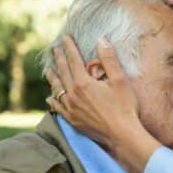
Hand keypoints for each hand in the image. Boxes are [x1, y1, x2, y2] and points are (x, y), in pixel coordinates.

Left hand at [45, 36, 160, 172]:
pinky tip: (50, 98)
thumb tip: (101, 40)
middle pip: (63, 72)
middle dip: (59, 59)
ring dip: (52, 78)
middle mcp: (73, 95)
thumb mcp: (120, 80)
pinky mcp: (73, 120)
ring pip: (57, 89)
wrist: (122, 134)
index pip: (73, 60)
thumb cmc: (124, 107)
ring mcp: (71, 109)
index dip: (69, 47)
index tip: (65, 38)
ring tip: (48, 70)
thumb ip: (109, 59)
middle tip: (55, 49)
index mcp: (84, 83)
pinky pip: (57, 108)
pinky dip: (52, 100)